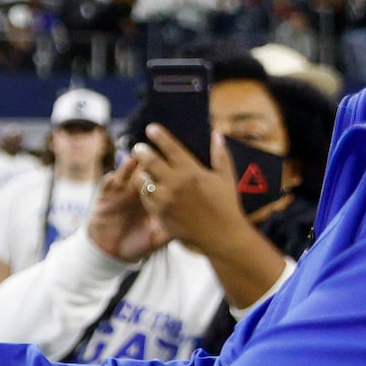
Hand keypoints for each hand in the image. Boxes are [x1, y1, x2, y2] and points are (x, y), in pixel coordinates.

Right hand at [83, 159, 170, 265]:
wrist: (112, 252)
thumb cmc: (138, 243)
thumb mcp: (158, 237)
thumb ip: (172, 228)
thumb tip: (192, 223)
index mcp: (151, 198)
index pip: (159, 179)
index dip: (165, 170)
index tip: (173, 164)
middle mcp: (135, 191)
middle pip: (141, 171)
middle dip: (146, 161)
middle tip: (151, 154)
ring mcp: (118, 193)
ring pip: (123, 175)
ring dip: (127, 167)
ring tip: (132, 160)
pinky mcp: (103, 200)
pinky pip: (105, 187)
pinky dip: (109, 181)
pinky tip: (112, 177)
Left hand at [125, 125, 241, 253]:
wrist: (222, 236)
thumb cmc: (227, 206)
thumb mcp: (226, 178)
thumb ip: (220, 155)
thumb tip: (217, 134)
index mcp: (191, 172)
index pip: (171, 148)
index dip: (160, 136)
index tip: (151, 128)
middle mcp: (175, 184)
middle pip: (150, 162)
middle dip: (142, 152)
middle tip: (138, 147)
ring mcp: (165, 200)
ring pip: (143, 181)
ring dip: (141, 173)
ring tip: (142, 170)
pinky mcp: (160, 215)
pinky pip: (146, 199)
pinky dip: (145, 192)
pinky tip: (148, 189)